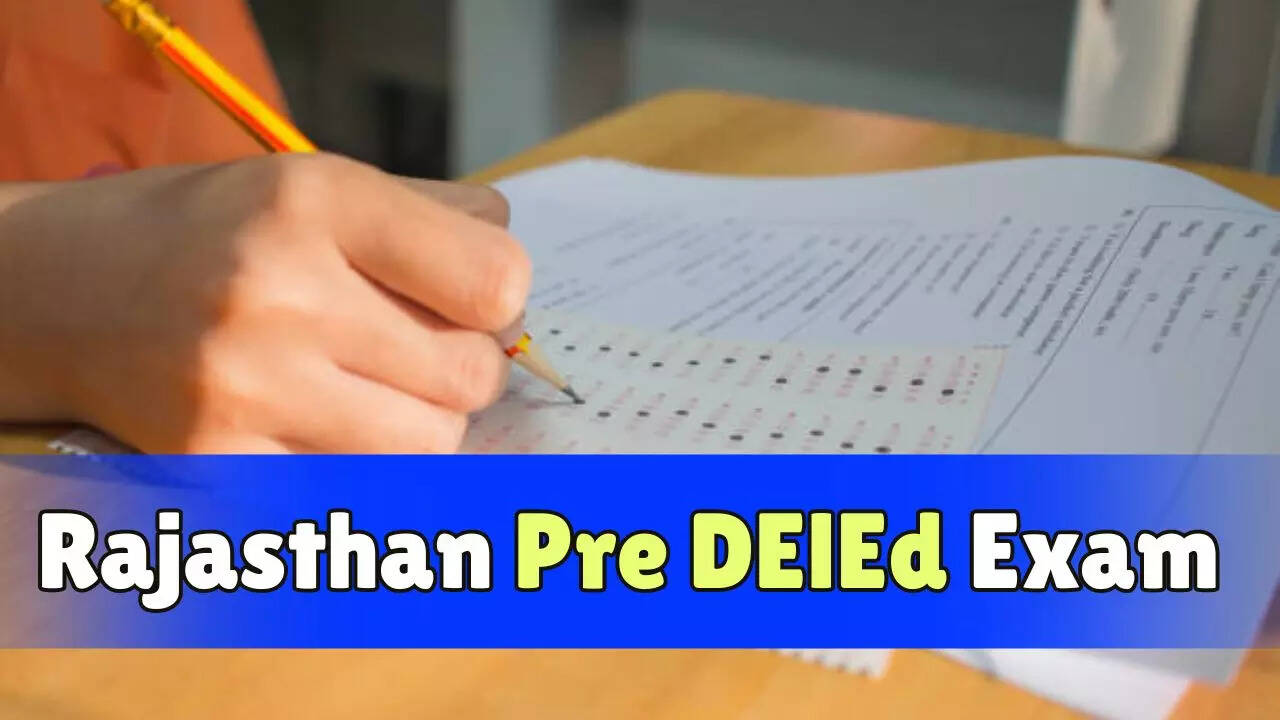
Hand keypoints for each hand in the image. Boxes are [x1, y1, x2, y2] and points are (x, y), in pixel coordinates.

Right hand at [0, 153, 529, 451]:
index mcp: (317, 202)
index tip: (472, 302)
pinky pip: (359, 488)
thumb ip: (439, 222)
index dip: (500, 301)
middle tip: (414, 350)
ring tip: (366, 387)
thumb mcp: (320, 185)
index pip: (496, 284)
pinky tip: (316, 425)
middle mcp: (279, 293)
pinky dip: (359, 466)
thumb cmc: (219, 235)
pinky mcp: (220, 464)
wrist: (63, 290)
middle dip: (463, 369)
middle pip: (470, 378)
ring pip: (429, 445)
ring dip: (419, 423)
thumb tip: (517, 296)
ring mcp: (245, 388)